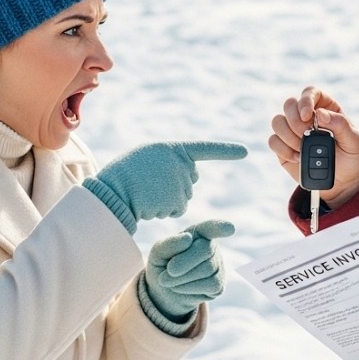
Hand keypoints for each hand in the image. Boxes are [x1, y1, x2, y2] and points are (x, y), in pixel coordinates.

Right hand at [83, 141, 247, 233]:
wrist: (112, 190)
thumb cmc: (124, 173)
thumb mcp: (147, 156)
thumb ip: (170, 160)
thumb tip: (192, 172)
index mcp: (174, 149)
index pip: (206, 148)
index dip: (226, 151)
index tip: (246, 152)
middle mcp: (182, 165)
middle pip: (189, 178)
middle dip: (175, 184)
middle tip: (150, 183)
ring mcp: (182, 183)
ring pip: (183, 197)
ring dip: (168, 199)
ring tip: (146, 193)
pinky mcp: (179, 201)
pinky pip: (177, 209)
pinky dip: (165, 210)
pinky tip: (150, 204)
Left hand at [138, 219, 233, 332]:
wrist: (164, 291)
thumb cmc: (163, 264)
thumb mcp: (158, 251)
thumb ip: (170, 243)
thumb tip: (188, 238)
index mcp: (198, 234)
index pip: (211, 227)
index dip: (220, 227)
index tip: (229, 229)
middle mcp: (212, 247)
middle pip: (205, 250)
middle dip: (184, 261)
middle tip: (168, 270)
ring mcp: (218, 267)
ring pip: (206, 269)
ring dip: (181, 277)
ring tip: (167, 280)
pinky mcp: (218, 286)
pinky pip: (209, 285)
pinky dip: (188, 287)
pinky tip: (179, 287)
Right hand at [268, 85, 358, 208]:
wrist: (343, 182)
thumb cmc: (351, 157)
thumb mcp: (354, 141)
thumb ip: (341, 124)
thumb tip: (320, 113)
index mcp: (325, 108)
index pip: (310, 92)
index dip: (305, 100)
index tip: (307, 115)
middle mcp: (305, 116)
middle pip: (289, 104)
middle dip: (295, 121)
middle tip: (306, 135)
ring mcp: (292, 131)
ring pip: (277, 122)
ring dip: (288, 136)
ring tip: (303, 150)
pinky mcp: (283, 147)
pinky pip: (273, 141)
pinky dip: (283, 150)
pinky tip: (298, 158)